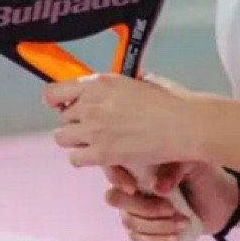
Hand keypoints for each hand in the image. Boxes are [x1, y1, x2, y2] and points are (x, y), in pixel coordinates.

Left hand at [43, 71, 206, 171]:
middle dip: (75, 123)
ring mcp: (94, 129)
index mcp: (99, 82)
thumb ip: (118, 86)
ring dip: (76, 141)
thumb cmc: (171, 102)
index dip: (56, 101)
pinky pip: (75, 159)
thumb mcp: (140, 81)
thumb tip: (113, 90)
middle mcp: (91, 103)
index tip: (63, 106)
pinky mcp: (102, 152)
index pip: (55, 92)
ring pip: (62, 138)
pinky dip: (85, 159)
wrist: (185, 124)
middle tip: (93, 128)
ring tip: (94, 143)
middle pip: (62, 117)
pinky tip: (100, 156)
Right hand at [104, 160, 239, 240]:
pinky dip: (159, 239)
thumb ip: (176, 167)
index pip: (111, 166)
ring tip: (183, 221)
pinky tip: (176, 235)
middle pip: (116, 200)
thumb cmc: (207, 177)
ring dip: (157, 226)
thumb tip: (159, 188)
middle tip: (172, 208)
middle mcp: (133, 188)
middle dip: (145, 208)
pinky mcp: (147, 231)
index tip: (134, 189)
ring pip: (131, 223)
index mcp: (140, 165)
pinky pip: (140, 239)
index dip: (115, 177)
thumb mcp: (195, 163)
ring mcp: (137, 211)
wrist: (224, 203)